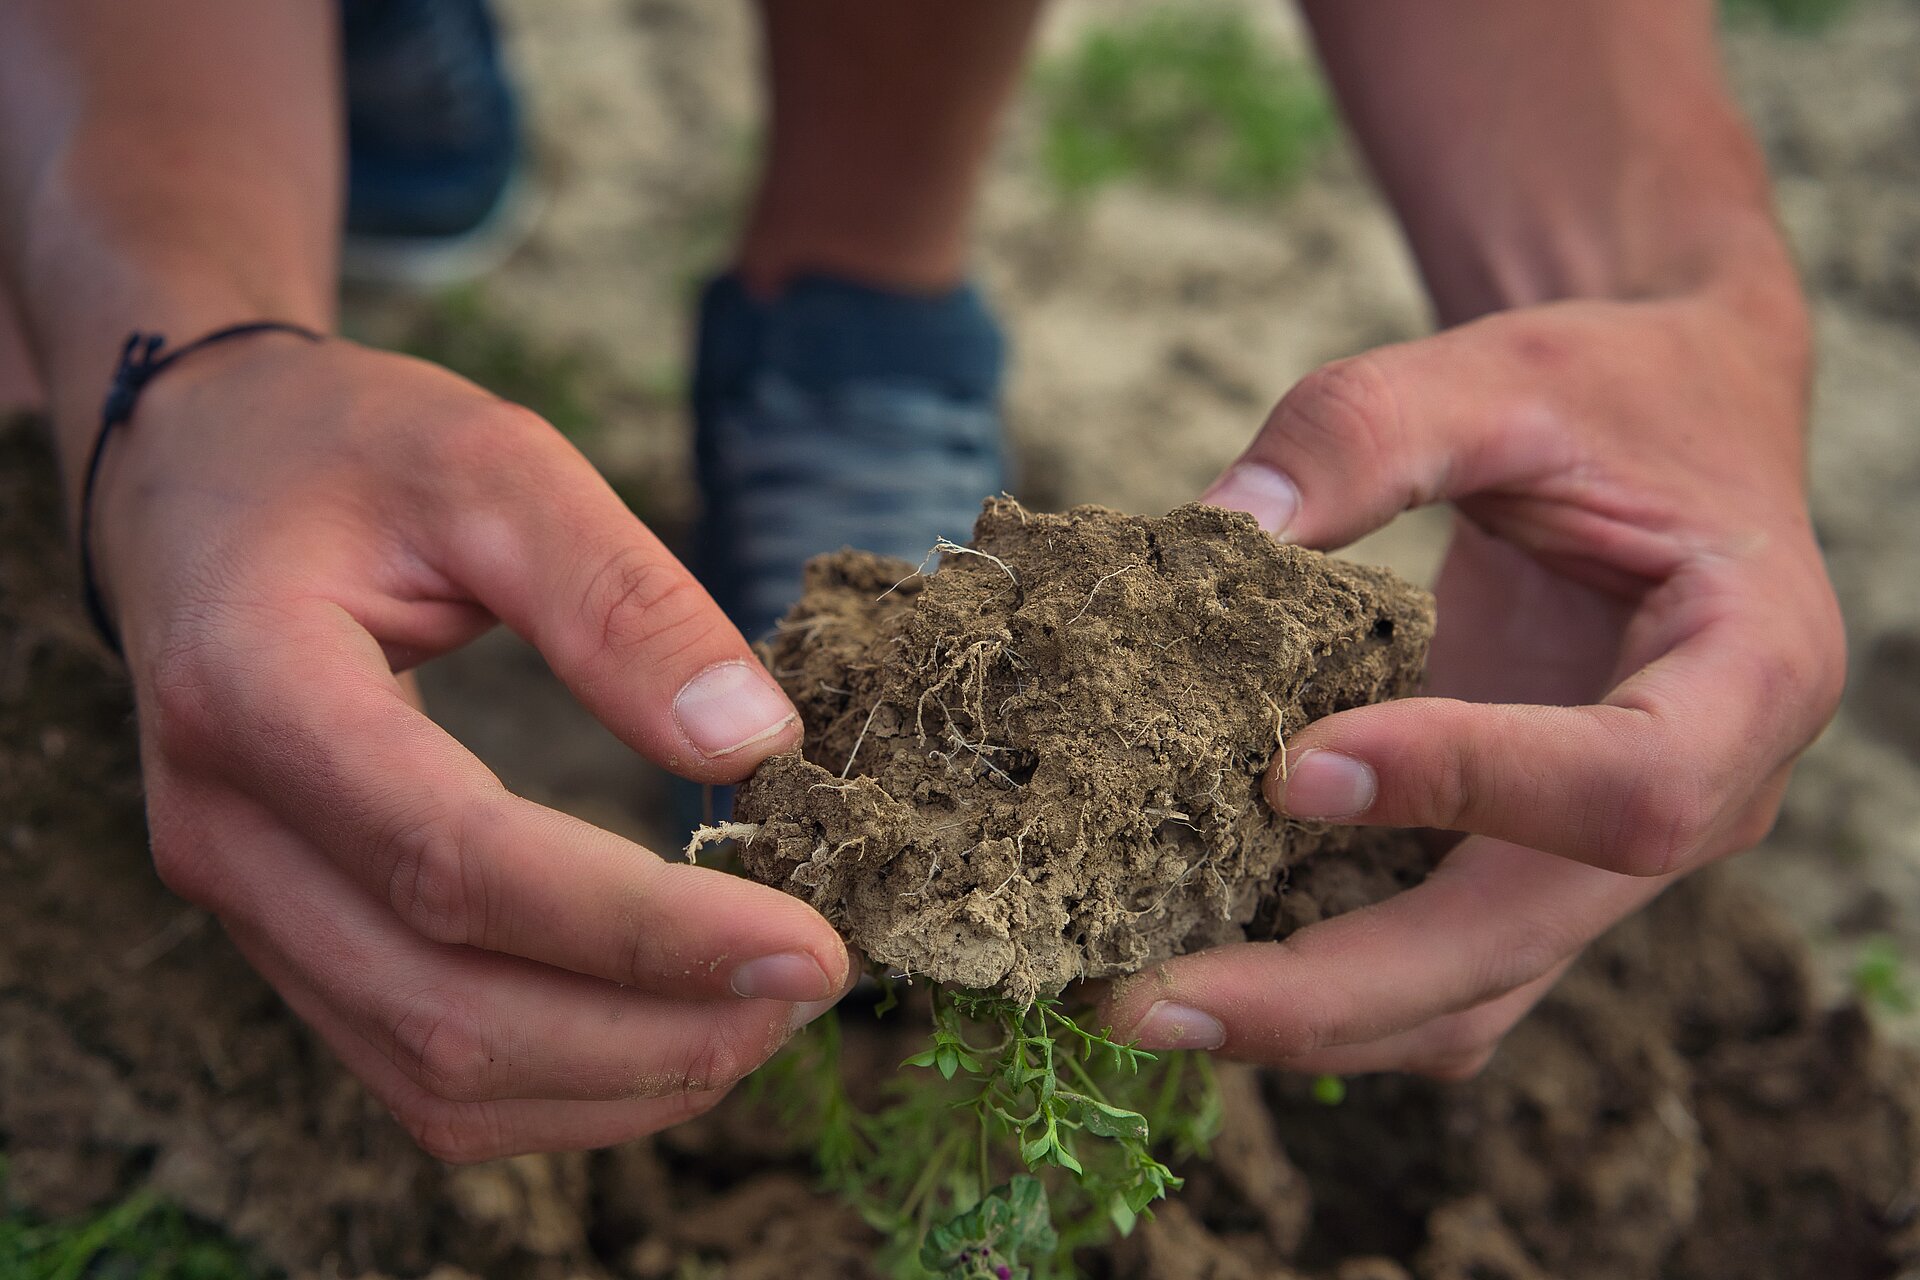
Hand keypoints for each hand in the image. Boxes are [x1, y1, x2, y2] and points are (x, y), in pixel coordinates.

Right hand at [97, 333, 851, 1158]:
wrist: (193, 471)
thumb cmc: (344, 449)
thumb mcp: (491, 464)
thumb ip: (620, 600)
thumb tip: (757, 745)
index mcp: (253, 692)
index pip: (460, 864)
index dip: (644, 931)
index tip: (808, 943)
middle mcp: (227, 833)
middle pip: (447, 1009)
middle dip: (654, 1032)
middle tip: (814, 983)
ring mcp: (243, 903)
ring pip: (432, 1076)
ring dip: (617, 1080)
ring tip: (764, 1015)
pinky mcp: (287, 936)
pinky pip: (415, 1070)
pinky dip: (558, 1087)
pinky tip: (670, 1033)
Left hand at [1101, 289, 1842, 1076]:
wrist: (1666, 419)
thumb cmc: (1607, 388)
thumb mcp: (1501, 370)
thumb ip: (1368, 429)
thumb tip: (1218, 527)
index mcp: (1750, 673)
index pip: (1628, 785)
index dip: (1467, 787)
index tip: (1291, 769)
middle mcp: (1701, 801)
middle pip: (1517, 944)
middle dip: (1327, 988)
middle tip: (1142, 1000)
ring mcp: (1605, 856)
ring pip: (1468, 994)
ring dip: (1306, 1016)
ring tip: (1138, 1003)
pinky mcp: (1525, 866)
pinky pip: (1428, 965)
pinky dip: (1315, 979)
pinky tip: (1192, 953)